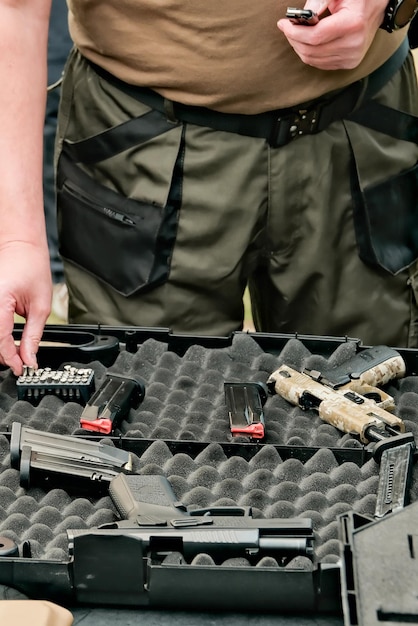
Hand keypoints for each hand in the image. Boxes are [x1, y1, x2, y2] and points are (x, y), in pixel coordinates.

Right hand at [0, 242, 51, 374]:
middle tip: (21, 362)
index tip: (22, 368)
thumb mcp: (40, 305)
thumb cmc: (31, 266)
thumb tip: (29, 357)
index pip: (0, 340)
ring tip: (16, 353)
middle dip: (4, 355)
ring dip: (0, 346)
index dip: (11, 358)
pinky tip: (7, 340)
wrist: (20, 244)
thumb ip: (33, 334)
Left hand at [277, 0, 388, 69]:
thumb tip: (300, 17)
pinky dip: (309, 53)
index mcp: (352, 24)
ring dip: (300, 47)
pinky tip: (308, 42)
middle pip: (311, 50)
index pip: (315, 37)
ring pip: (313, 59)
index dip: (294, 32)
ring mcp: (352, 57)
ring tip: (296, 33)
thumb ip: (319, 1)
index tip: (283, 23)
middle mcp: (353, 45)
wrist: (377, 8)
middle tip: (287, 27)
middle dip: (294, 39)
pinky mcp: (349, 63)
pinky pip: (320, 63)